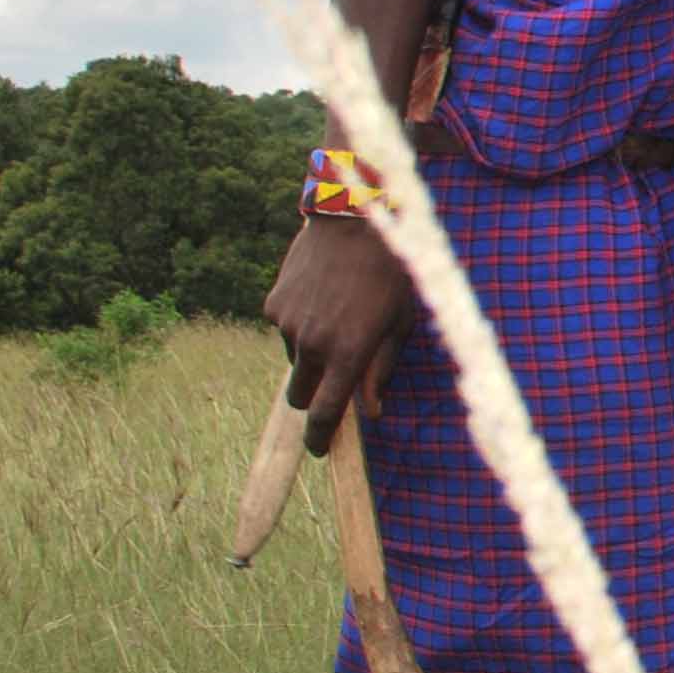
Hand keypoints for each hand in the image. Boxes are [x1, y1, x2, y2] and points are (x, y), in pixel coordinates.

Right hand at [265, 214, 415, 454]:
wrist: (354, 222)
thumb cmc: (390, 273)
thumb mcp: (400, 323)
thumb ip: (381, 369)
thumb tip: (370, 411)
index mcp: (348, 353)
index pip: (325, 413)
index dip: (321, 438)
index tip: (321, 450)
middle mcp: (312, 344)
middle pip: (299, 396)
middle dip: (313, 398)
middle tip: (333, 381)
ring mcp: (288, 325)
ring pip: (294, 360)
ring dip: (311, 354)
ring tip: (339, 316)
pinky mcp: (273, 305)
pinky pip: (285, 329)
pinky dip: (301, 325)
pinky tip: (323, 297)